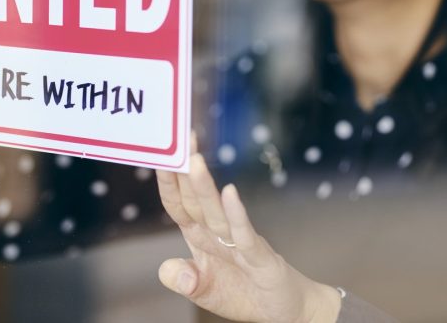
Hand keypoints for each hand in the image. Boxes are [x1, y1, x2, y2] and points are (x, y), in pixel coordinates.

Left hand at [156, 154, 341, 322]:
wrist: (286, 310)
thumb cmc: (244, 293)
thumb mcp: (204, 291)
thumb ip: (183, 279)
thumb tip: (166, 268)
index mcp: (202, 238)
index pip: (179, 206)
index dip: (168, 184)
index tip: (160, 156)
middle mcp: (219, 235)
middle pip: (197, 200)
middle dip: (186, 171)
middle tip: (180, 140)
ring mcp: (241, 244)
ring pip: (217, 212)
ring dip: (205, 187)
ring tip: (195, 160)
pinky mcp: (261, 259)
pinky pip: (245, 234)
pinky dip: (236, 214)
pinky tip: (230, 193)